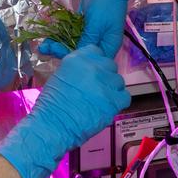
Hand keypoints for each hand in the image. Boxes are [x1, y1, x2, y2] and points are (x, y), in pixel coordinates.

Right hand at [0, 45, 129, 177]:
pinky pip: (125, 96)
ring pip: (118, 81)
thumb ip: (78, 68)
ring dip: (112, 89)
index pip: (96, 52)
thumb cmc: (52, 105)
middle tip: (96, 88)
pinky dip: (118, 102)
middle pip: (110, 65)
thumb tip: (89, 71)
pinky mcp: (114, 101)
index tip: (93, 72)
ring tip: (100, 100)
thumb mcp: (60, 75)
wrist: (53, 125)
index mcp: (78, 58)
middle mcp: (94, 67)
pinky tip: (107, 106)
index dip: (96, 63)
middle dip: (105, 76)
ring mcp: (105, 83)